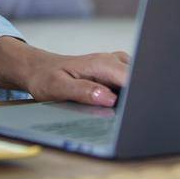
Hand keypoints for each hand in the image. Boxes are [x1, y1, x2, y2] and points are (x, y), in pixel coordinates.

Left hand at [0, 35, 130, 106]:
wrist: (39, 69)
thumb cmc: (45, 77)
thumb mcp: (58, 87)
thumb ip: (82, 91)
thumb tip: (108, 98)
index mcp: (102, 63)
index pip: (132, 79)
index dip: (138, 96)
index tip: (136, 111)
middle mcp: (113, 61)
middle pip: (140, 80)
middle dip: (139, 98)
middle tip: (128, 117)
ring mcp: (116, 65)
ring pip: (138, 82)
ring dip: (135, 97)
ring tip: (121, 111)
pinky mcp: (116, 73)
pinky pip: (132, 84)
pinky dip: (130, 96)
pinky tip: (118, 106)